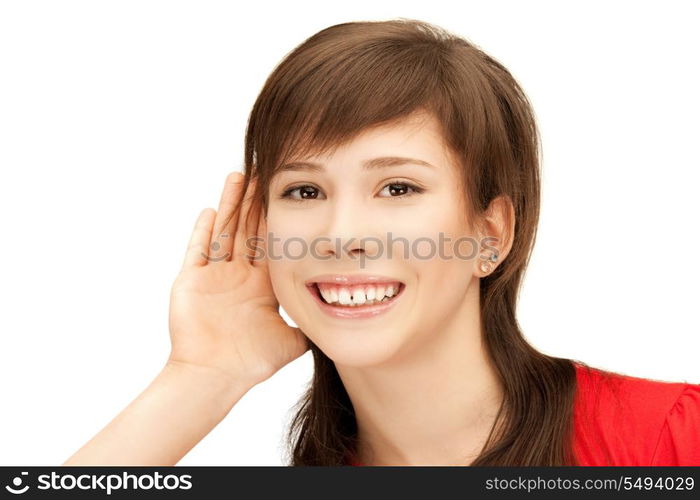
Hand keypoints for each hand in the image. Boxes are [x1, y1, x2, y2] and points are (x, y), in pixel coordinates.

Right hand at [167, 172, 308, 387]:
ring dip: (231, 205)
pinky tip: (211, 210)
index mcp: (261, 284)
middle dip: (256, 201)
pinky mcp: (192, 281)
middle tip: (264, 171)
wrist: (215, 377)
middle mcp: (238, 275)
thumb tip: (340, 317)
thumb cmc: (251, 362)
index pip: (271, 242)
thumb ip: (311, 324)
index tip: (287, 194)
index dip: (278, 219)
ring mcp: (214, 276)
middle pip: (248, 229)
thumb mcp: (291, 340)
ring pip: (224, 231)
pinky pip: (198, 250)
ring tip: (239, 176)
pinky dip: (203, 231)